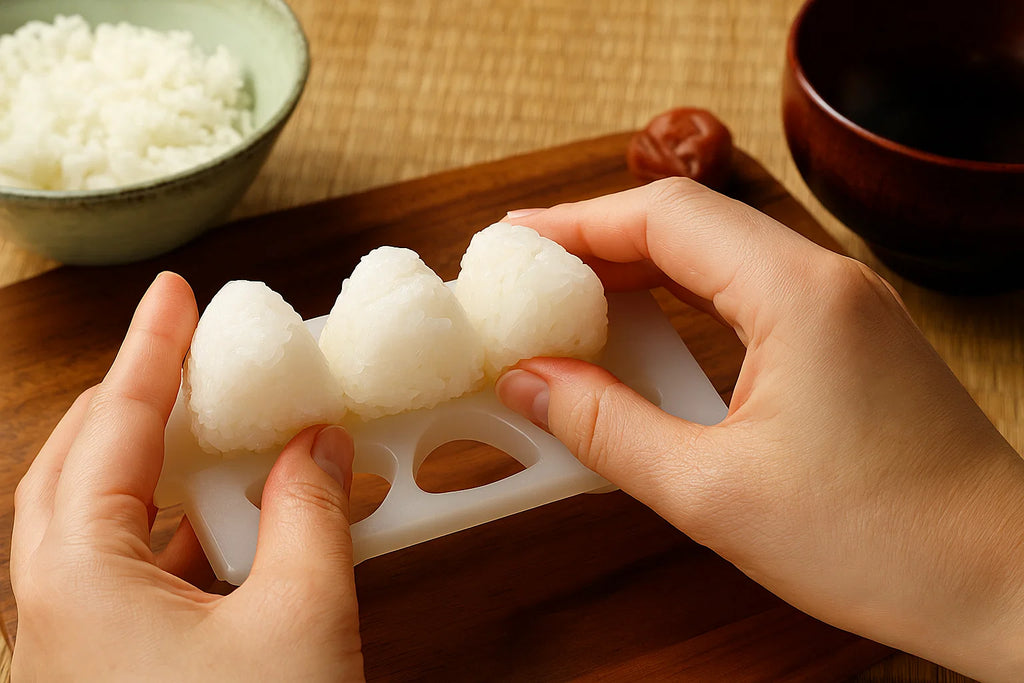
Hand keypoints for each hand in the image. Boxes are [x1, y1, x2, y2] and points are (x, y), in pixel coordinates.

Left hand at [11, 273, 364, 680]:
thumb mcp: (302, 619)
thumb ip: (312, 515)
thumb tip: (321, 448)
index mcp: (79, 579)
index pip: (115, 427)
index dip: (152, 350)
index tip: (174, 295)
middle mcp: (51, 612)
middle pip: (80, 468)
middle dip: (140, 404)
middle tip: (190, 359)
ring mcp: (70, 649)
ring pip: (99, 527)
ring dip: (164, 476)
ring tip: (225, 441)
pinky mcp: (104, 674)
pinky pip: (125, 578)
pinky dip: (176, 536)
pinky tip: (234, 531)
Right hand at [497, 179, 1023, 681]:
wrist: (1003, 583)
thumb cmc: (880, 541)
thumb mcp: (712, 493)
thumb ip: (606, 429)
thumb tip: (529, 383)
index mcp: (797, 293)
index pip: (665, 216)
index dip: (576, 220)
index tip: (513, 238)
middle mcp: (828, 280)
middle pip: (692, 225)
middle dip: (601, 242)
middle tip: (529, 273)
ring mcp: (847, 308)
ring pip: (722, 259)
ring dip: (644, 273)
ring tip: (572, 303)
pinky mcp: (852, 342)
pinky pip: (751, 296)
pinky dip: (689, 305)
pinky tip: (649, 340)